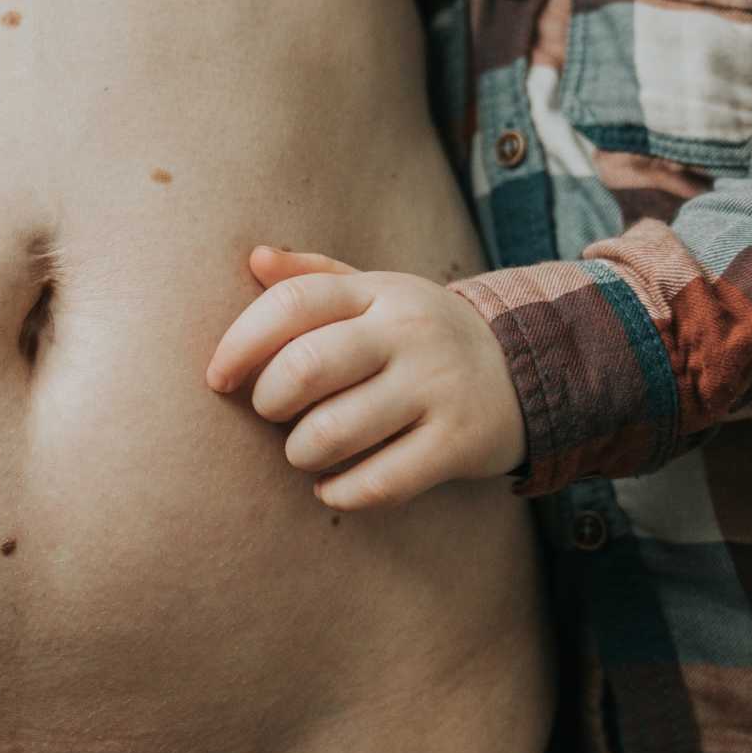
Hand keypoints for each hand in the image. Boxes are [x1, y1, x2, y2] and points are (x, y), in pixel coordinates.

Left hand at [205, 246, 526, 511]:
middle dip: (268, 403)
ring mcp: (436, 388)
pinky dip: (340, 494)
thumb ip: (315, 276)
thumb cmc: (421, 334)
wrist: (532, 367)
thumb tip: (254, 258)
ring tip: (305, 453)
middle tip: (273, 415)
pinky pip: (379, 482)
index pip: (292, 304)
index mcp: (377, 293)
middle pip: (305, 367)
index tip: (219, 378)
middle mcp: (407, 333)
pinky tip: (333, 488)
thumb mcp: (377, 293)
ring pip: (333, 432)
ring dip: (300, 454)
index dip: (240, 343)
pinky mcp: (458, 443)